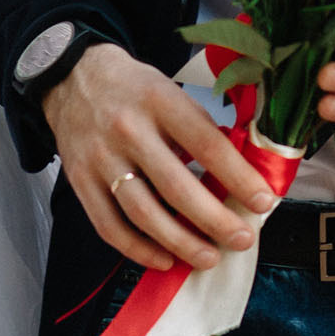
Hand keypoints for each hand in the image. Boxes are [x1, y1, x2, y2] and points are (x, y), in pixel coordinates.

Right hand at [41, 43, 276, 272]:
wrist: (71, 77)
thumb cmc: (132, 88)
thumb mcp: (169, 90)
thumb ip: (199, 128)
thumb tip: (237, 175)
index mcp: (158, 99)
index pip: (206, 144)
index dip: (238, 177)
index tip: (263, 200)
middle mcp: (127, 128)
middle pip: (176, 187)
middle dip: (215, 220)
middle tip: (242, 239)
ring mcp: (100, 157)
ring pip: (143, 212)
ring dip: (180, 242)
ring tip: (208, 257)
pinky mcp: (79, 180)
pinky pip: (109, 226)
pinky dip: (138, 249)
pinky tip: (164, 258)